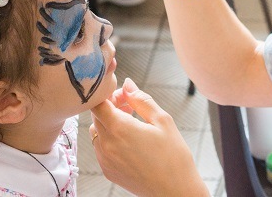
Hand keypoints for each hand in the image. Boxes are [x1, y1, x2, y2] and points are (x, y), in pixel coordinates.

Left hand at [90, 78, 209, 196]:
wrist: (175, 190)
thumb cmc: (173, 156)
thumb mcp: (162, 120)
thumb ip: (141, 100)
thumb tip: (127, 84)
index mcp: (120, 129)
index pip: (97, 103)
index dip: (108, 94)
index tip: (123, 94)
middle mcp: (107, 144)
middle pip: (96, 116)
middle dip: (110, 106)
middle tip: (131, 105)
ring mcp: (105, 159)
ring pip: (96, 132)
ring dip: (109, 122)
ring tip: (131, 123)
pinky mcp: (108, 171)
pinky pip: (100, 148)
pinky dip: (109, 139)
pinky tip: (130, 140)